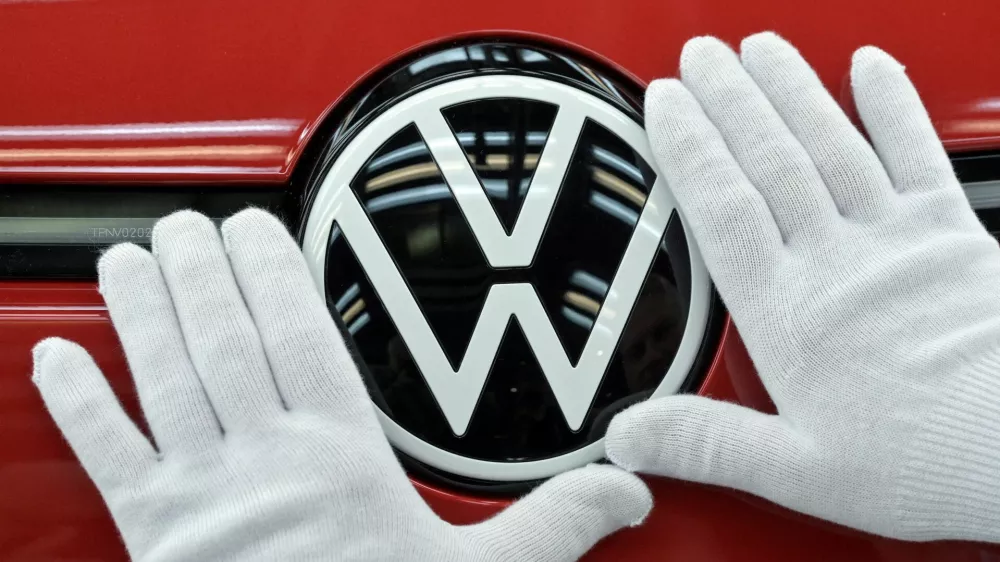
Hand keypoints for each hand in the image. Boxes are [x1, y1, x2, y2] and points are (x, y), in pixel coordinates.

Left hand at [32, 209, 650, 560]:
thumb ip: (550, 526)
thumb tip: (624, 491)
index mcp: (340, 462)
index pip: (301, 340)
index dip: (274, 274)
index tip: (257, 227)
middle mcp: (262, 467)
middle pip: (224, 343)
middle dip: (202, 273)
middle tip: (185, 221)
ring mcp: (199, 501)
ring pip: (163, 379)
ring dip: (143, 312)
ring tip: (128, 257)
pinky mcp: (150, 537)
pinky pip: (106, 456)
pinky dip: (77, 405)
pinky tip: (57, 360)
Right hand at [606, 32, 999, 541]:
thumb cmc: (924, 461)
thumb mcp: (799, 472)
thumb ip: (708, 444)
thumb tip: (625, 436)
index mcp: (791, 314)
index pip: (725, 209)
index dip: (691, 149)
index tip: (666, 104)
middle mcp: (839, 263)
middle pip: (773, 161)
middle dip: (732, 100)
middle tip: (699, 54)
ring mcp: (898, 241)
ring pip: (832, 145)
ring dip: (792, 90)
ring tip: (759, 48)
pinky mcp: (952, 236)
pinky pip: (918, 156)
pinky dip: (894, 106)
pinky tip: (870, 66)